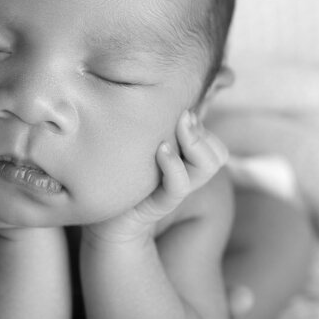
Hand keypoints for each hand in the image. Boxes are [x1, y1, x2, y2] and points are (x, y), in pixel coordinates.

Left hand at [85, 109, 228, 244]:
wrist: (101, 219)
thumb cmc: (117, 173)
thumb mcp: (138, 142)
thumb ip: (157, 125)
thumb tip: (168, 100)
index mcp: (185, 160)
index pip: (214, 143)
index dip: (201, 125)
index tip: (179, 110)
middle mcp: (187, 175)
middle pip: (217, 152)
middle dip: (200, 132)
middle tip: (181, 117)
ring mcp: (176, 190)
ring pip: (208, 164)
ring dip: (194, 141)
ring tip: (176, 127)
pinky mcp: (159, 204)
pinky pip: (179, 185)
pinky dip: (174, 165)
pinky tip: (161, 150)